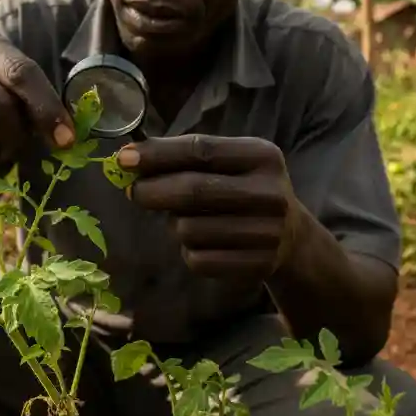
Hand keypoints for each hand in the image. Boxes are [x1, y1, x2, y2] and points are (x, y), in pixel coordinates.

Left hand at [118, 135, 296, 278]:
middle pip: (192, 191)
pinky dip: (188, 251)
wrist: (292, 238)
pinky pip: (198, 259)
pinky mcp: (257, 265)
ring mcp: (267, 232)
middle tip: (134, 192)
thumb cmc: (244, 189)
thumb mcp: (230, 163)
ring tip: (187, 220)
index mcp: (262, 156)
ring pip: (188, 229)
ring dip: (174, 225)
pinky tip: (203, 243)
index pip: (201, 150)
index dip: (157, 154)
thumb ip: (186, 157)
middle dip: (152, 191)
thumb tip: (130, 157)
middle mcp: (270, 193)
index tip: (123, 158)